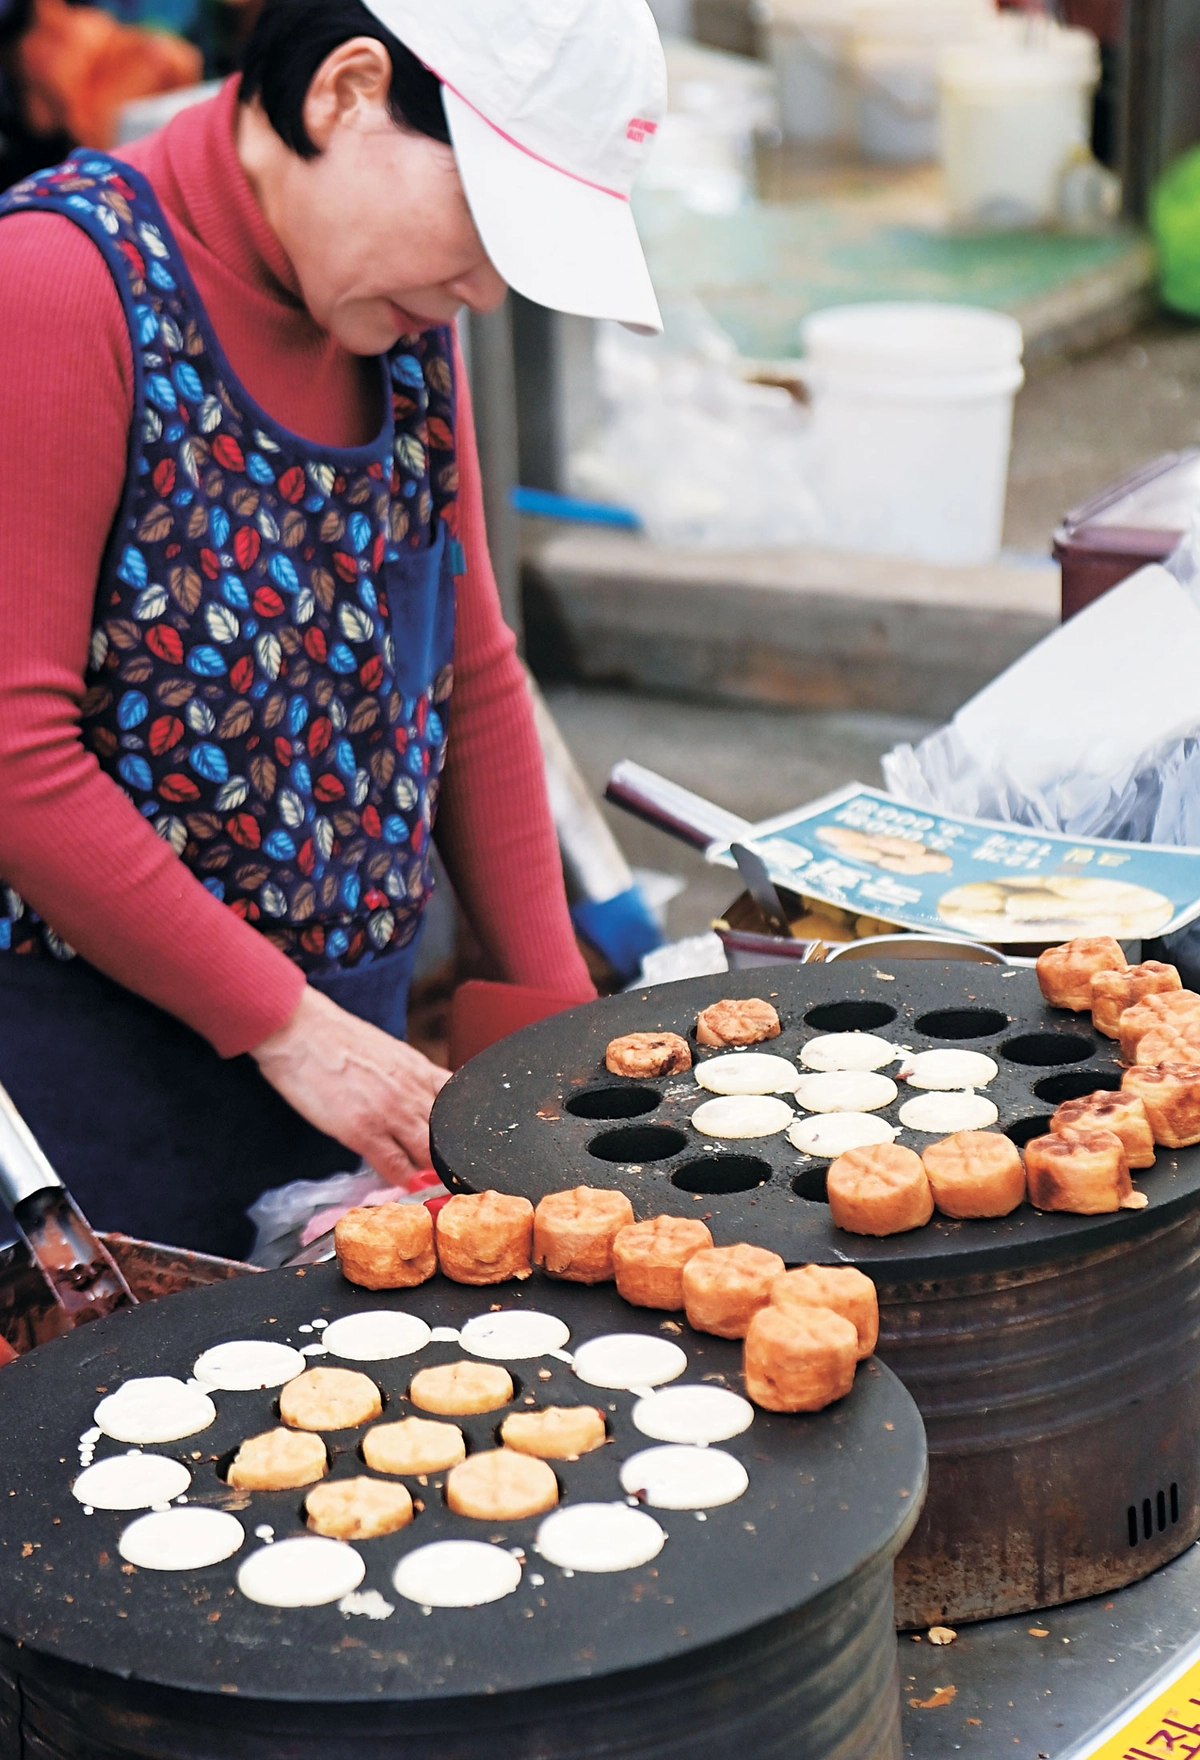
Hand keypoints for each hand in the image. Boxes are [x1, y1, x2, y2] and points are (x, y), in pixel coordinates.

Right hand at [250, 986, 450, 1184]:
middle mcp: (413, 1092)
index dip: (462, 1133)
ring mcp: (391, 1113)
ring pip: (428, 1155)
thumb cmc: (337, 1038)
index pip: (459, 1109)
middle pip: (447, 1137)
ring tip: (433, 1187)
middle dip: (450, 1158)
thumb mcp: (390, 1052)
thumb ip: (411, 1077)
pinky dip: (404, 1181)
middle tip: (451, 1176)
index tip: (463, 1149)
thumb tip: (422, 1100)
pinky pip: (395, 1167)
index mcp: (420, 1070)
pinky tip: (406, 1187)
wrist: (300, 1030)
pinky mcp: (363, 1131)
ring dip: (431, 1173)